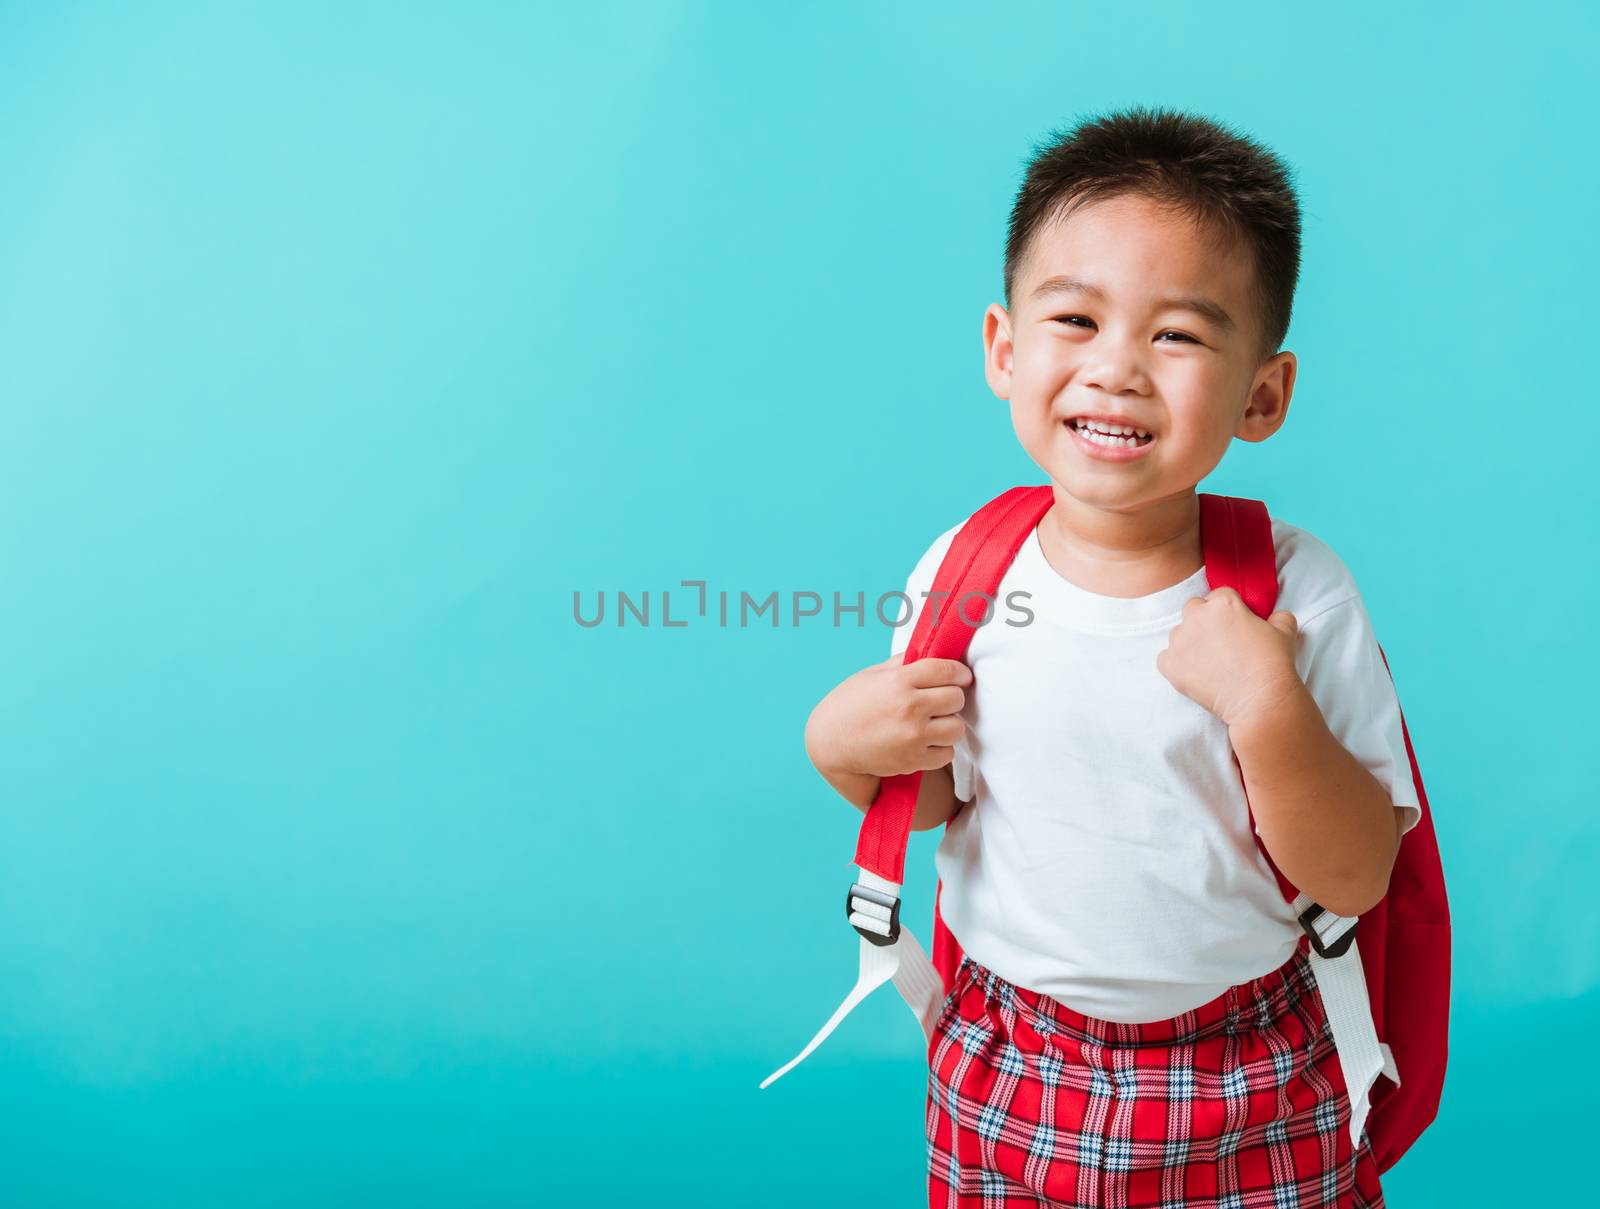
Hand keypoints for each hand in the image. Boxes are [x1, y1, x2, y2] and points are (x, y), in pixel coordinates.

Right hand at [805, 652, 972, 778]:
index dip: (960, 672)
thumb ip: (903, 664)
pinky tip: (925, 742)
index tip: (960, 676)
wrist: (829, 743)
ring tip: (933, 723)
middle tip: (940, 701)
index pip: (946, 670)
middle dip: (952, 697)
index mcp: (898, 681)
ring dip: (948, 724)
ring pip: (957, 727)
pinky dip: (940, 748)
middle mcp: (909, 707)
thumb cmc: (849, 704)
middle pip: (957, 698)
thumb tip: (932, 652)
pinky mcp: (913, 760)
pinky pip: (947, 753)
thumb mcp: (872, 674)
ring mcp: (912, 736)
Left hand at [1155, 587, 1303, 728]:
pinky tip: (1197, 675)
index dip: (1229, 610)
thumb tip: (1275, 617)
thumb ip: (1278, 616)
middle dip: (1205, 621)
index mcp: (1222, 602)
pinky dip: (1178, 665)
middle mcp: (1196, 616)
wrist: (1259, 698)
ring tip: (1210, 662)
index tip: (1236, 625)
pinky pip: (1167, 659)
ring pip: (1179, 634)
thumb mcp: (1284, 631)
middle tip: (1221, 642)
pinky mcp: (1168, 664)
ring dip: (1191, 643)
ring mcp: (1179, 640)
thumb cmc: (1273, 663)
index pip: (1220, 595)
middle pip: (1194, 609)